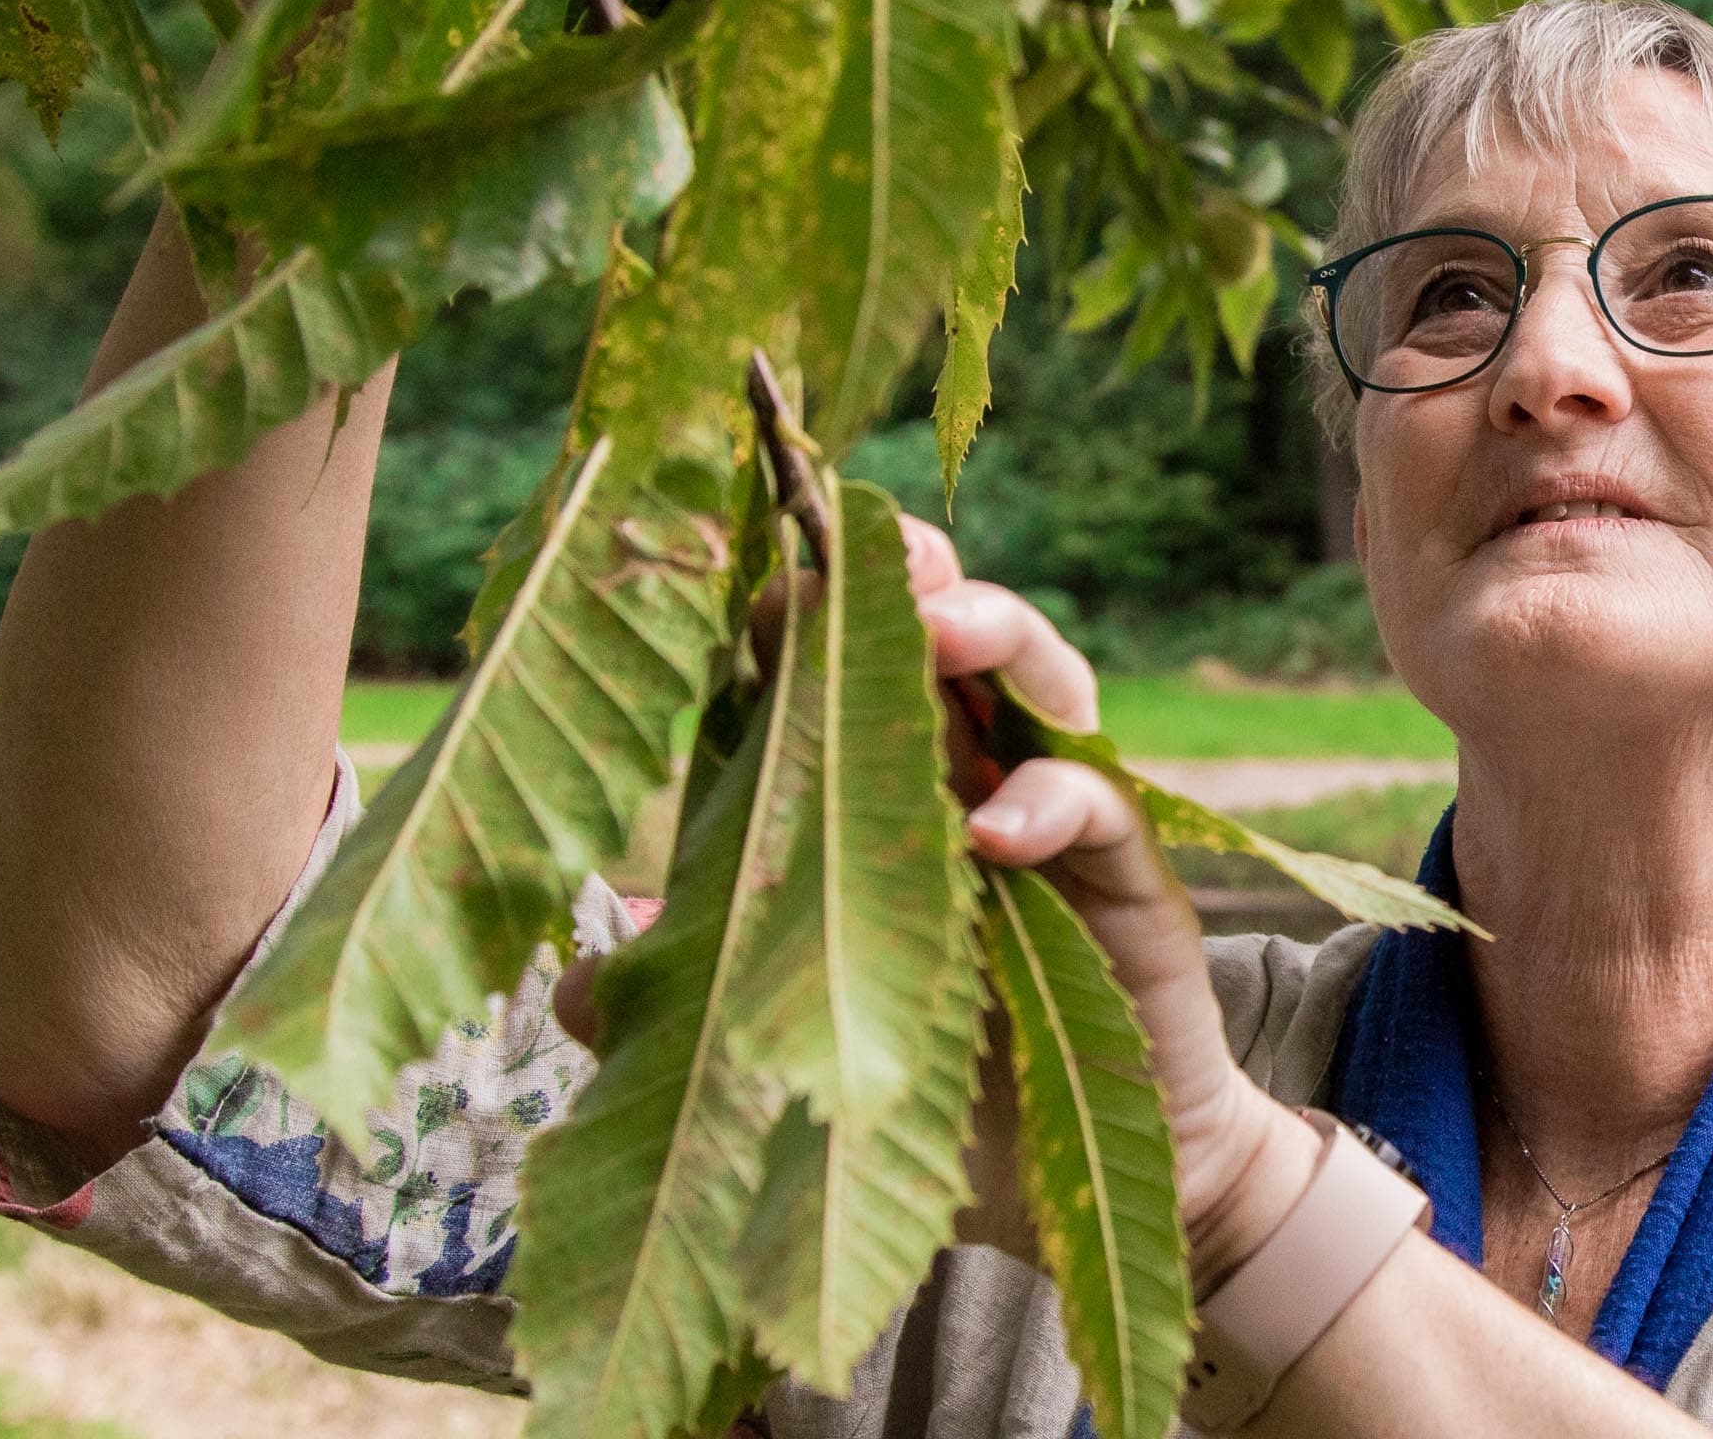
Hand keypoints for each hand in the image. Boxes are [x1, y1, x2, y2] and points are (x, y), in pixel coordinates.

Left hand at [559, 513, 1313, 1283]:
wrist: (1084, 1172)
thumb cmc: (933, 1080)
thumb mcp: (792, 1033)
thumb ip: (692, 999)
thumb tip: (582, 982)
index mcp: (884, 783)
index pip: (841, 667)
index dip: (797, 613)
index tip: (747, 580)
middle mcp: (974, 771)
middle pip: (947, 633)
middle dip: (906, 571)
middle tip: (860, 541)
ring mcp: (1060, 817)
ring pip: (1044, 680)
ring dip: (994, 635)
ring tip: (940, 627)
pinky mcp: (1130, 883)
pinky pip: (1101, 812)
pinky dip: (1051, 804)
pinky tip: (994, 830)